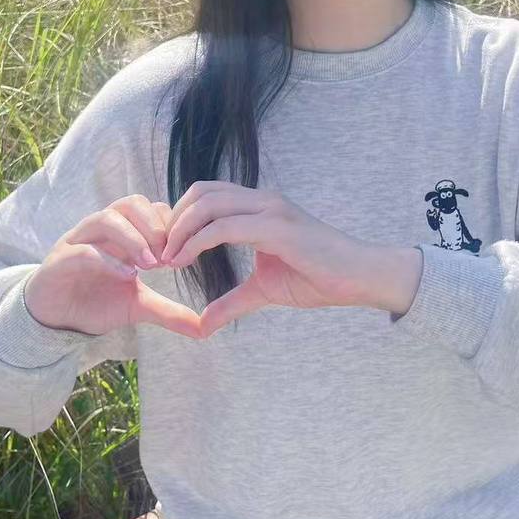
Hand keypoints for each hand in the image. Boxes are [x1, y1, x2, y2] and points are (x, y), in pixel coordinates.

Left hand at [160, 181, 376, 337]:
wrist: (358, 277)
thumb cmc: (319, 277)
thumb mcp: (265, 290)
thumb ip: (233, 301)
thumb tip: (204, 325)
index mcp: (260, 208)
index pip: (208, 194)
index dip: (181, 216)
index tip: (167, 248)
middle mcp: (263, 200)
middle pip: (201, 192)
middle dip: (173, 220)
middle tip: (160, 253)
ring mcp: (270, 210)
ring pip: (208, 204)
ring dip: (180, 230)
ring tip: (168, 258)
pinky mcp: (275, 227)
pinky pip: (224, 227)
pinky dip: (197, 242)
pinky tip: (185, 260)